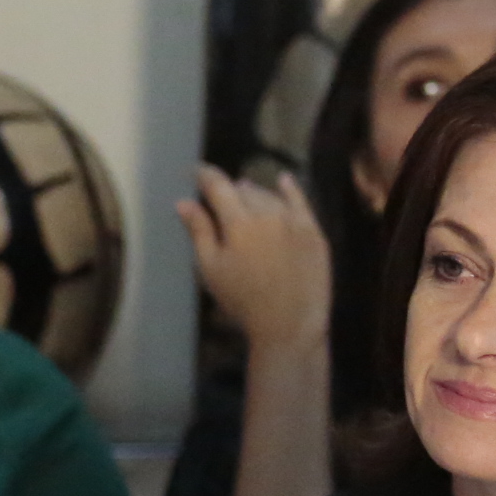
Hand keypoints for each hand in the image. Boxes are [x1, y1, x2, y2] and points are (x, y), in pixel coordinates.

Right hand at [174, 164, 331, 351]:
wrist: (289, 324)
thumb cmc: (243, 301)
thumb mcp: (212, 269)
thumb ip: (199, 232)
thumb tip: (182, 202)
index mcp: (238, 222)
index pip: (218, 186)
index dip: (205, 175)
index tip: (195, 171)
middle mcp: (268, 213)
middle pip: (244, 190)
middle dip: (230, 189)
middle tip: (220, 194)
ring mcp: (294, 221)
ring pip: (269, 195)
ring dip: (255, 192)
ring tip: (245, 192)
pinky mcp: (313, 232)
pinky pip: (300, 201)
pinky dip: (289, 189)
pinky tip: (283, 180)